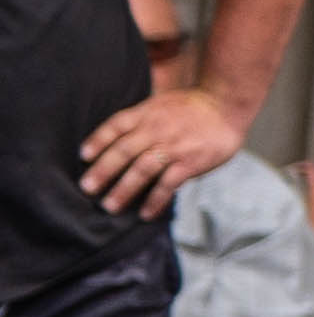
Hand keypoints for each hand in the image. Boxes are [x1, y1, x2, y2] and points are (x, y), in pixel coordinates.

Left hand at [78, 85, 245, 218]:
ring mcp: (174, 146)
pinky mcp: (191, 162)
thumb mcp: (161, 103)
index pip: (116, 126)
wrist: (227, 104)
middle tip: (87, 188)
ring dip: (124, 189)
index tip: (84, 156)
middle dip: (103, 170)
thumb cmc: (192, 106)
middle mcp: (157, 129)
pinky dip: (156, 199)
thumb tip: (116, 139)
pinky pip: (169, 183)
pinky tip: (146, 213)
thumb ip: (141, 119)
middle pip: (124, 150)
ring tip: (110, 206)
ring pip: (143, 169)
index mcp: (146, 113)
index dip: (98, 140)